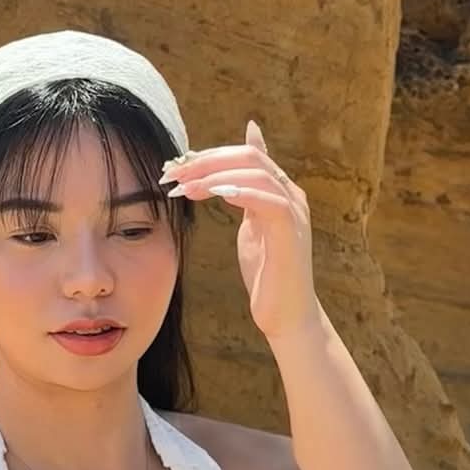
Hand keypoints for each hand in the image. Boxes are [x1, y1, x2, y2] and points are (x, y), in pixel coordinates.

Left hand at [159, 118, 321, 342]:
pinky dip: (242, 193)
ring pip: (258, 173)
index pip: (246, 154)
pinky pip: (271, 202)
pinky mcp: (291, 234)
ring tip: (185, 188)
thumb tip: (226, 173)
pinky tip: (217, 194)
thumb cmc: (266, 273)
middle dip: (207, 161)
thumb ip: (241, 195)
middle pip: (250, 157)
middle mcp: (291, 195)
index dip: (209, 155)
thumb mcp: (250, 226)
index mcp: (280, 191)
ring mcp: (295, 213)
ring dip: (215, 176)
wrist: (287, 314)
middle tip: (174, 174)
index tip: (176, 167)